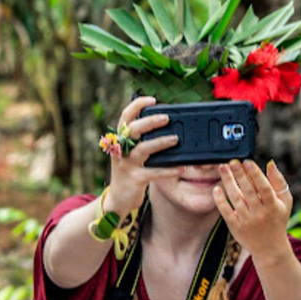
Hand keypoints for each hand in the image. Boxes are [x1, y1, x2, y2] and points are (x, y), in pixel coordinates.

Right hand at [106, 97, 183, 213]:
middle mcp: (121, 150)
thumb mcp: (131, 154)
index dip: (137, 105)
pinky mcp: (135, 180)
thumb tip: (166, 126)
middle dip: (150, 122)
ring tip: (176, 139)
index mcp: (120, 141)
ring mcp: (127, 165)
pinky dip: (169, 170)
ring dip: (161, 142)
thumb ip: (141, 141)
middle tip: (167, 118)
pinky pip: (154, 173)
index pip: (125, 117)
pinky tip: (181, 167)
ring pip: (143, 149)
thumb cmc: (130, 172)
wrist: (118, 200)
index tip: (152, 99)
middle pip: (133, 130)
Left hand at [213, 159, 292, 261]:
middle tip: (232, 161)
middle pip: (248, 191)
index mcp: (273, 206)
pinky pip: (226, 211)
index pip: (263, 187)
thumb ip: (279, 182)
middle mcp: (260, 213)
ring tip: (222, 168)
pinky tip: (216, 188)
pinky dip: (220, 200)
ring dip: (228, 182)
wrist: (270, 248)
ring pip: (235, 198)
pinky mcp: (236, 226)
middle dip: (239, 174)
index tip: (247, 162)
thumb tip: (270, 163)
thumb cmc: (278, 219)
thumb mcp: (285, 201)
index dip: (255, 174)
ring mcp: (247, 221)